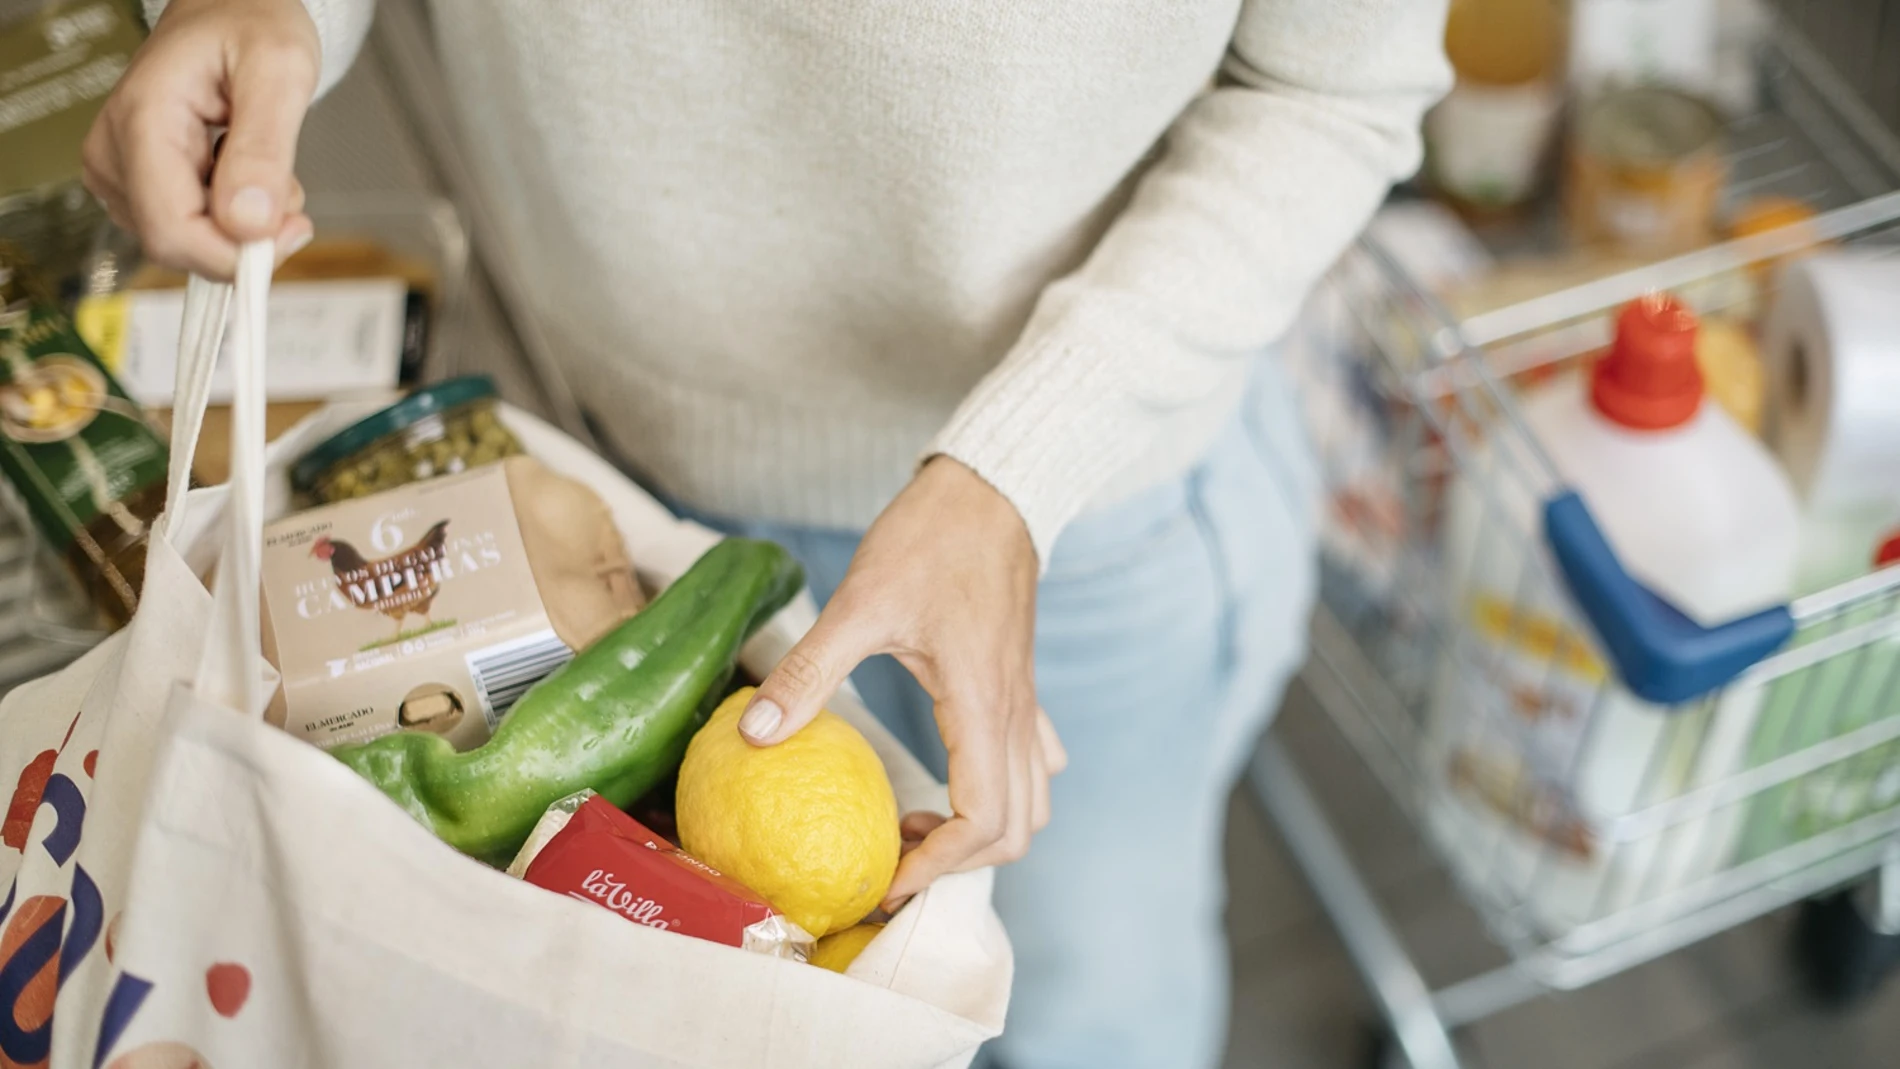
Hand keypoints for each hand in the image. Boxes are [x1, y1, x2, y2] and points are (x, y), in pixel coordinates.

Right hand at [82, 0, 319, 278]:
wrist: (231, 8)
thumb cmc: (251, 24)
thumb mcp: (279, 72)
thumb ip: (264, 151)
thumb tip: (248, 224)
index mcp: (143, 120)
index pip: (171, 230)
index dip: (233, 253)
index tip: (290, 231)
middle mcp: (117, 151)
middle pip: (176, 245)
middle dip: (244, 237)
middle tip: (288, 196)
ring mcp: (121, 171)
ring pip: (187, 242)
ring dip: (241, 224)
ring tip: (264, 167)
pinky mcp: (137, 183)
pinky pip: (188, 229)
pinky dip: (229, 216)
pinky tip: (242, 174)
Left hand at [742, 457, 1066, 907]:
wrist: (992, 487)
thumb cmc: (933, 538)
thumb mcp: (860, 603)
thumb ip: (809, 671)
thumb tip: (754, 733)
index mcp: (981, 706)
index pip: (983, 820)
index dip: (937, 866)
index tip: (884, 875)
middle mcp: (1014, 715)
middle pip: (1016, 829)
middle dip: (958, 861)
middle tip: (892, 853)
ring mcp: (1025, 701)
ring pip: (1032, 801)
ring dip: (982, 832)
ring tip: (915, 821)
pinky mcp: (1021, 684)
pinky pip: (1034, 761)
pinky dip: (1001, 792)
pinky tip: (951, 778)